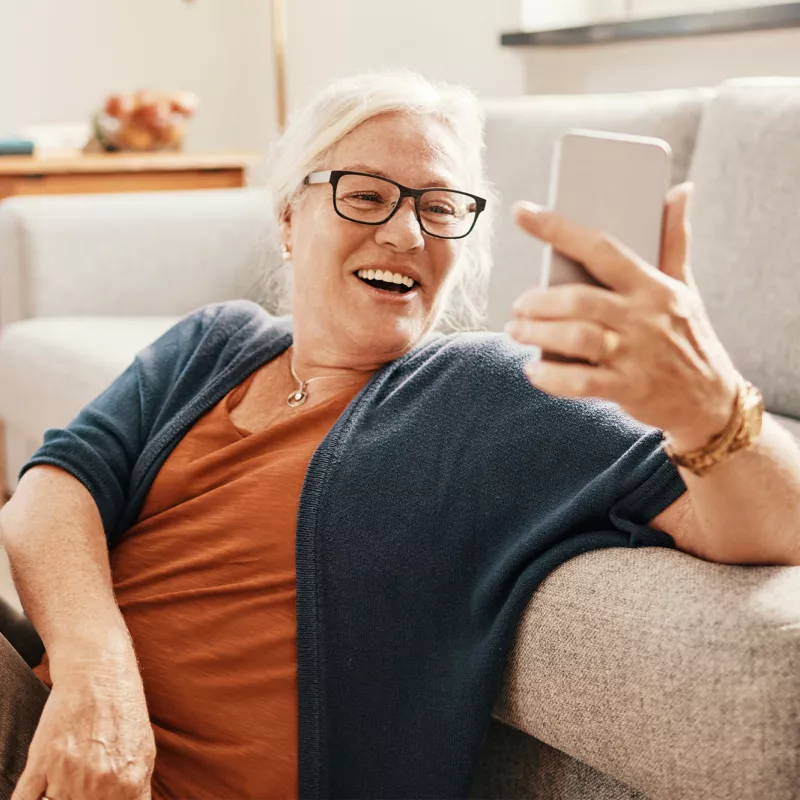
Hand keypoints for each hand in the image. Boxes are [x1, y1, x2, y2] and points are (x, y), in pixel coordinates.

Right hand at [11, 650, 154, 799]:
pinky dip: (29, 799)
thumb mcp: (143, 751)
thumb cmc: (123, 709)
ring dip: (58, 795)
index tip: (97, 799)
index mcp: (130, 784)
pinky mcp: (42, 762)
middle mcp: (101, 783)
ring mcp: (70, 775)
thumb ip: (135, 788)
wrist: (99, 673)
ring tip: (66, 776)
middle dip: (81, 799)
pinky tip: (40, 789)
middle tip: (80, 785)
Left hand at [505, 183, 740, 451]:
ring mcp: (637, 354)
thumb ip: (674, 241)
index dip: (558, 229)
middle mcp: (644, 317)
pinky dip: (550, 377)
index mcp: (653, 285)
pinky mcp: (629, 388)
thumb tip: (680, 190)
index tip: (523, 212)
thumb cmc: (687, 336)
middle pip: (579, 299)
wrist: (711, 398)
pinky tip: (534, 370)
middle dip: (538, 301)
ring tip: (516, 330)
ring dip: (537, 333)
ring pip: (576, 336)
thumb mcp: (685, 286)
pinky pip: (581, 381)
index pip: (601, 248)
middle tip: (518, 306)